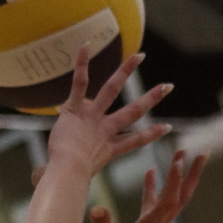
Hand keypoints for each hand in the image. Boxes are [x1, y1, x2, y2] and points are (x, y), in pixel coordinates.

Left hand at [33, 45, 173, 182]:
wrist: (67, 172)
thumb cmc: (68, 177)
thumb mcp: (79, 172)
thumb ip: (74, 166)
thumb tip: (54, 173)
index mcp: (109, 147)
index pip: (136, 140)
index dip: (152, 134)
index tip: (167, 127)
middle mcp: (105, 129)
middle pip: (133, 112)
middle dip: (151, 98)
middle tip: (167, 86)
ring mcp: (92, 117)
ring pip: (112, 90)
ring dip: (126, 71)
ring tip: (140, 56)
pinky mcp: (75, 109)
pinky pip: (80, 83)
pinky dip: (82, 64)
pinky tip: (86, 45)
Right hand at [90, 149, 207, 222]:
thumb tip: (97, 208)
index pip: (167, 201)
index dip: (174, 181)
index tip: (179, 160)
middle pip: (181, 197)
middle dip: (191, 175)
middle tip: (202, 153)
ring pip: (172, 198)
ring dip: (179, 177)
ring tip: (182, 154)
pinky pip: (155, 202)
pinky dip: (156, 186)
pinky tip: (151, 171)